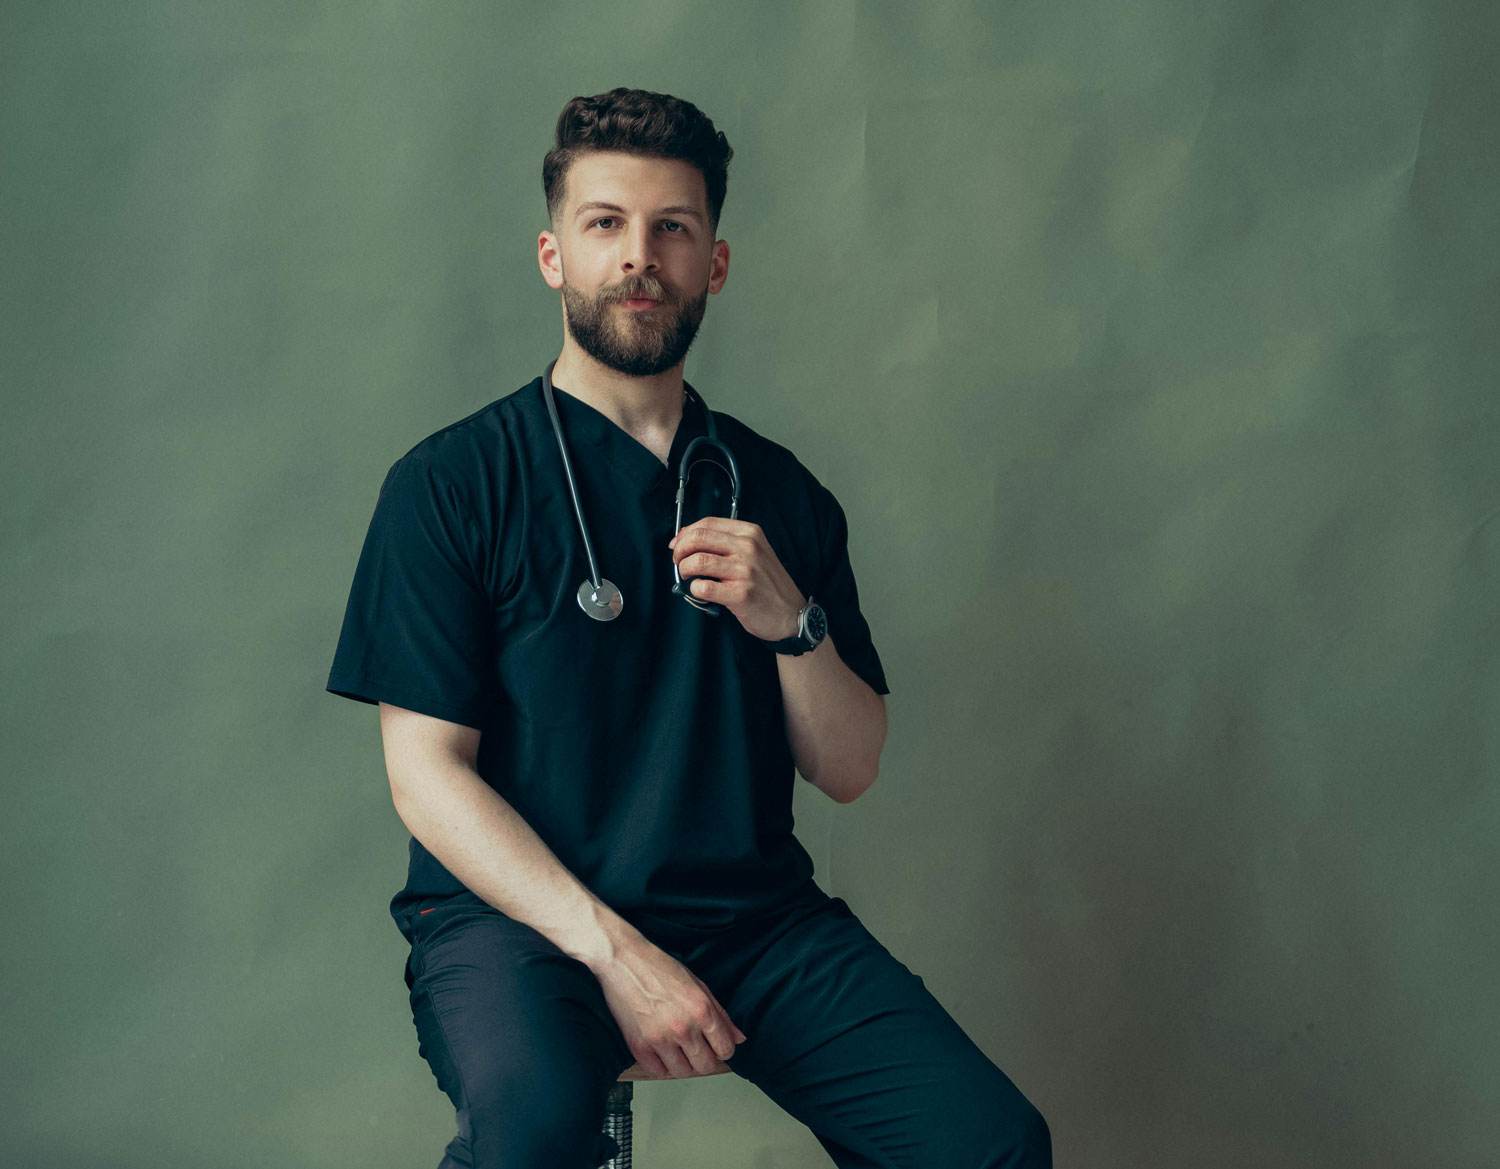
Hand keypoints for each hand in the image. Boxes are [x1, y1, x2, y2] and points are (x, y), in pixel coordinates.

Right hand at [592, 933, 747, 1077]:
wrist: (624, 960)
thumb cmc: (660, 968)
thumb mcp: (698, 985)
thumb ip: (721, 1014)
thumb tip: (739, 1038)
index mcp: (702, 1010)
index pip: (725, 1049)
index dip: (723, 1049)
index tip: (715, 1045)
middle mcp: (683, 1027)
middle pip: (706, 1066)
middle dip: (705, 1059)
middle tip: (697, 1048)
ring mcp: (660, 1038)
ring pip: (683, 1072)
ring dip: (683, 1064)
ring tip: (677, 1049)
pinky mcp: (638, 1045)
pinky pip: (658, 1073)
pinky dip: (662, 1066)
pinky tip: (661, 1052)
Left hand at [668, 518, 804, 640]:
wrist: (791, 613)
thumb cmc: (768, 584)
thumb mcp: (755, 552)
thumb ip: (727, 543)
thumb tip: (687, 539)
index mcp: (750, 533)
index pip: (708, 523)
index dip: (685, 533)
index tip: (677, 544)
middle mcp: (748, 548)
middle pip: (699, 538)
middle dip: (680, 550)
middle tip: (678, 561)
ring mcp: (745, 571)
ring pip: (698, 561)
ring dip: (684, 569)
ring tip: (688, 577)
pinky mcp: (740, 594)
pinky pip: (703, 587)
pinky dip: (695, 590)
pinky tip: (701, 592)